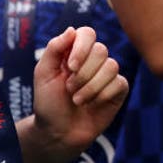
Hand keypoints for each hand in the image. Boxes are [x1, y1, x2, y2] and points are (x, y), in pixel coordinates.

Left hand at [27, 26, 128, 159]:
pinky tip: (93, 105)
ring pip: (111, 67)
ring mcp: (108, 74)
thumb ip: (54, 49)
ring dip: (90, 88)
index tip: (70, 67)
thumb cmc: (48, 103)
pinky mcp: (119, 89)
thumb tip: (72, 29)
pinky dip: (102, 96)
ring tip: (78, 100)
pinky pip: (119, 83)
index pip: (87, 33)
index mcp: (75, 51)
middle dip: (82, 75)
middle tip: (69, 90)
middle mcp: (94, 60)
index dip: (82, 47)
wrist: (57, 133)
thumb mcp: (43, 74)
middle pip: (101, 50)